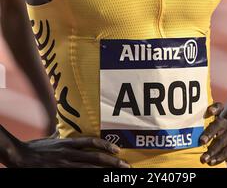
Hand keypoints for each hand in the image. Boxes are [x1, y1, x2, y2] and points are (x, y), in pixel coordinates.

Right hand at [4, 136, 129, 167]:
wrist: (20, 157)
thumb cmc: (36, 148)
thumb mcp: (51, 139)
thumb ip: (62, 135)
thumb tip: (66, 127)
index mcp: (68, 143)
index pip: (91, 142)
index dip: (105, 145)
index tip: (117, 149)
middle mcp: (68, 154)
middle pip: (94, 158)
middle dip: (112, 162)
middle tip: (125, 165)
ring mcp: (64, 165)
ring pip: (89, 170)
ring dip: (105, 173)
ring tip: (118, 175)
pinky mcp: (59, 174)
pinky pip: (78, 177)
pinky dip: (90, 178)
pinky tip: (99, 180)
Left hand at [199, 102, 226, 165]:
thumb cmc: (222, 112)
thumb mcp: (220, 107)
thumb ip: (215, 107)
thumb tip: (210, 110)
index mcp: (224, 120)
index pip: (217, 126)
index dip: (210, 133)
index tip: (202, 141)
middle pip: (221, 141)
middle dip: (213, 150)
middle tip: (203, 158)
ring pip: (226, 149)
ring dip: (217, 156)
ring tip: (208, 162)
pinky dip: (223, 158)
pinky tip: (214, 162)